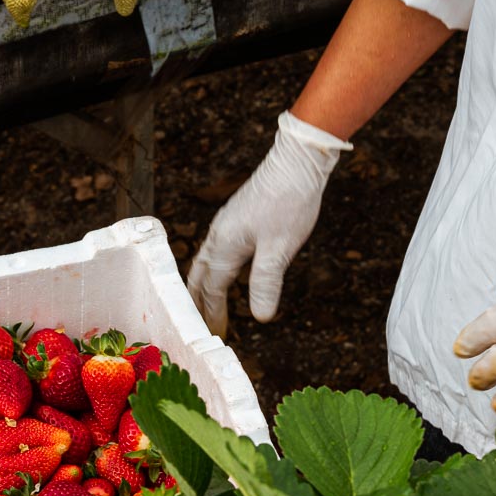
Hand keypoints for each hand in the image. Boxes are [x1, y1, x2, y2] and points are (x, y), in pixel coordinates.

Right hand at [187, 111, 351, 336]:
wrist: (297, 161)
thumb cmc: (290, 202)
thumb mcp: (280, 248)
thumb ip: (266, 282)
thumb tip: (259, 317)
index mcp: (225, 245)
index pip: (213, 288)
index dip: (214, 312)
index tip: (217, 334)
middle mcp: (219, 235)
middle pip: (199, 276)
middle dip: (198, 302)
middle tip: (200, 325)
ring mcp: (225, 224)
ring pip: (205, 262)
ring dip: (203, 286)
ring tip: (204, 304)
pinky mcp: (236, 217)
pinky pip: (214, 251)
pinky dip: (212, 270)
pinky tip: (225, 272)